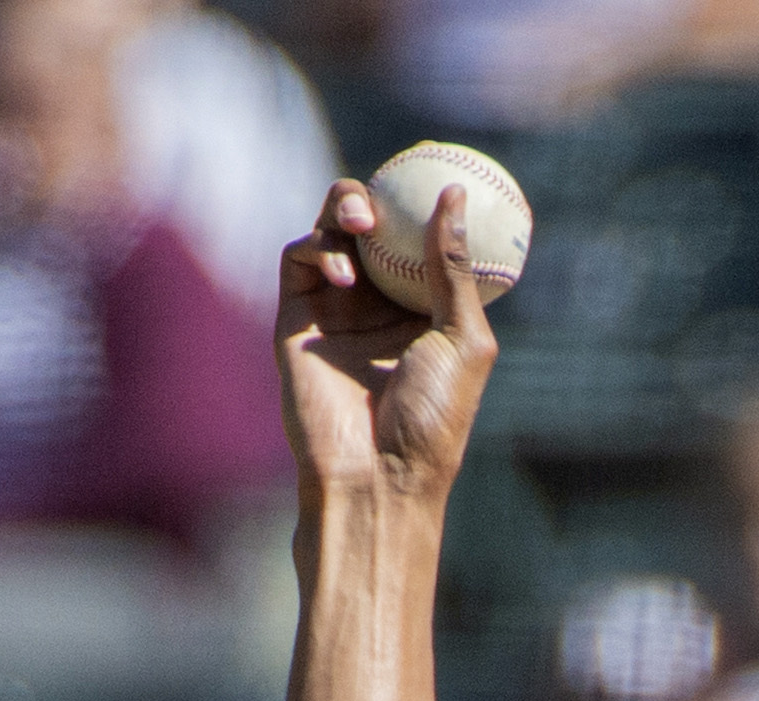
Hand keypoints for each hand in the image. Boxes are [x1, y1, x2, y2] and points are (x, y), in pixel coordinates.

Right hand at [275, 178, 499, 504]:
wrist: (377, 473)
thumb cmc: (432, 418)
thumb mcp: (463, 339)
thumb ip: (452, 268)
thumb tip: (453, 196)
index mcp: (425, 311)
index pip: (420, 240)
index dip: (424, 204)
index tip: (439, 168)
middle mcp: (379, 305)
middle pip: (371, 227)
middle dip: (376, 197)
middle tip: (388, 191)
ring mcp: (336, 310)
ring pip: (331, 233)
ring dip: (342, 211)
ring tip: (362, 223)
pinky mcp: (295, 318)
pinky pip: (299, 260)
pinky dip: (317, 252)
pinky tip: (343, 275)